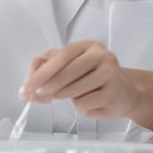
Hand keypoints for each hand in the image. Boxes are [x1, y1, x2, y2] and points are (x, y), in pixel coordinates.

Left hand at [19, 40, 136, 118]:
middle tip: (38, 95)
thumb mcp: (71, 70)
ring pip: (73, 90)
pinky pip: (84, 104)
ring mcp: (110, 72)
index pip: (61, 55)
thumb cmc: (94, 80)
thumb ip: (48, 71)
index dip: (42, 71)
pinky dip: (81, 107)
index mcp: (88, 45)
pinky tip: (91, 102)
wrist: (125, 94)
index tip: (27, 85)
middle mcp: (101, 54)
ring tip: (76, 96)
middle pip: (66, 72)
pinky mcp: (114, 92)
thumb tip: (27, 87)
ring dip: (67, 98)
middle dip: (48, 86)